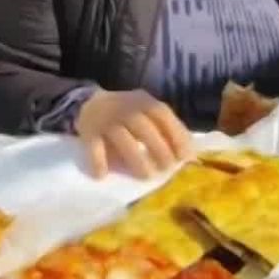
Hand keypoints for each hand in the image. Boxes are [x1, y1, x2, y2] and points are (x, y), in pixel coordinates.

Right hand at [73, 90, 192, 178]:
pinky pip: (93, 147)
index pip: (162, 114)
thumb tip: (190, 155)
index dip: (176, 135)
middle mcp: (125, 108)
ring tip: (146, 176)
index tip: (185, 156)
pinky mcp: (88, 132)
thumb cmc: (128, 114)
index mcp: (144, 102)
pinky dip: (98, 161)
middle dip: (158, 149)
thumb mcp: (148, 113)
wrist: (90, 104)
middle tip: (166, 169)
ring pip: (122, 138)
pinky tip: (102, 175)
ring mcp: (105, 120)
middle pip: (144, 127)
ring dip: (136, 159)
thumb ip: (167, 129)